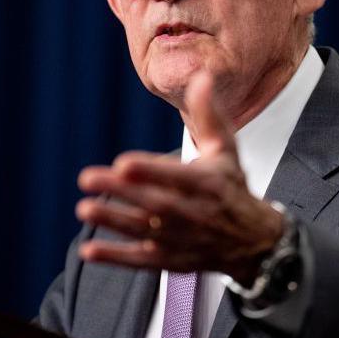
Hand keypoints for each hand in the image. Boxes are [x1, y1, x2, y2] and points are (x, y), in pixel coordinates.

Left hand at [75, 72, 283, 283]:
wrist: (253, 241)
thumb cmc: (232, 186)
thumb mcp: (226, 148)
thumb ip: (209, 114)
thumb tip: (201, 76)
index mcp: (209, 183)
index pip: (178, 177)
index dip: (151, 171)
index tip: (124, 163)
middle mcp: (196, 213)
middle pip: (155, 203)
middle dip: (123, 192)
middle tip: (88, 177)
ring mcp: (182, 239)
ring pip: (145, 231)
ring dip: (113, 220)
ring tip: (84, 208)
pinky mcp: (171, 260)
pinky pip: (141, 261)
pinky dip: (116, 257)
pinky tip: (89, 250)